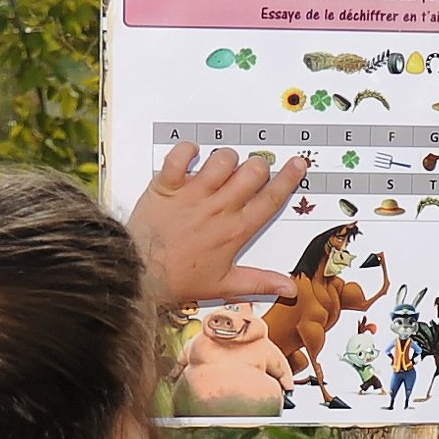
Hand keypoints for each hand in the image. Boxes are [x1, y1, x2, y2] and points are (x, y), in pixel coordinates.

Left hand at [132, 140, 306, 307]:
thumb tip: (290, 289)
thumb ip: (261, 282)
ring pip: (223, 159)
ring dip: (226, 159)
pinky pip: (181, 154)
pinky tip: (192, 156)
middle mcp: (218, 208)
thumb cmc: (180, 279)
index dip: (288, 178)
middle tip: (252, 171)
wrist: (141, 273)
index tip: (297, 165)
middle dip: (258, 166)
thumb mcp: (225, 285)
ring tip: (221, 167)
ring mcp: (193, 193)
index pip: (271, 198)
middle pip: (253, 172)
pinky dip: (188, 150)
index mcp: (235, 230)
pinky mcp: (168, 184)